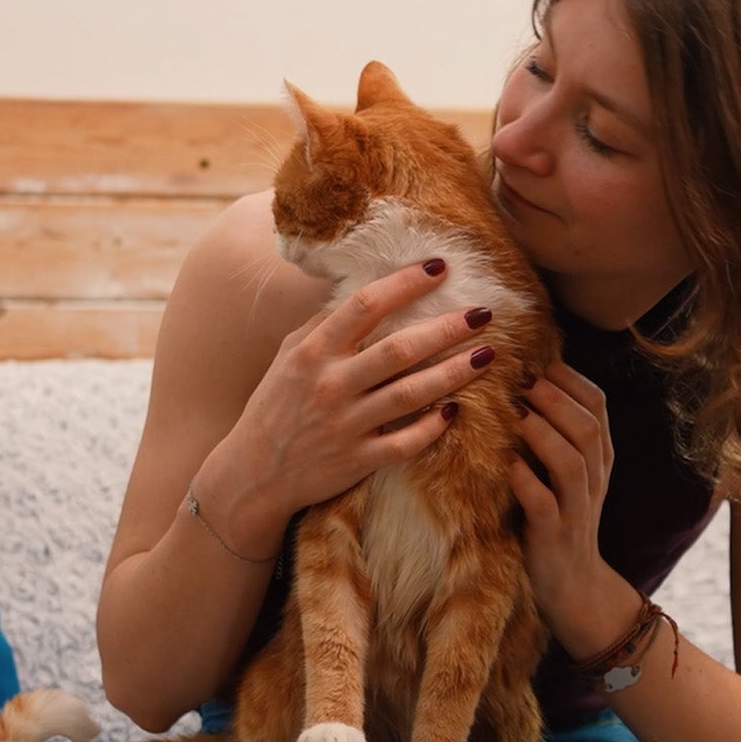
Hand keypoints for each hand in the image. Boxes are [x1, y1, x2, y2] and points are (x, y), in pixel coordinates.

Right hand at [227, 259, 495, 521]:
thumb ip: (323, 326)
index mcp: (313, 352)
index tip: (439, 267)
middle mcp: (331, 384)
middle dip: (446, 329)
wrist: (253, 475)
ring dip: (452, 373)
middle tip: (485, 312)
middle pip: (398, 349)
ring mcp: (345, 425)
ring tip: (487, 355)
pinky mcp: (357, 460)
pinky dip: (431, 427)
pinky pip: (404, 443)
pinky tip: (455, 410)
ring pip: (409, 394)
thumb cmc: (275, 407)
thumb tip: (366, 294)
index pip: (364, 306)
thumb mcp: (288, 357)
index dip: (404, 284)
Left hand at [508, 362, 634, 653]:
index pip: (597, 405)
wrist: (573, 585)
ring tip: (516, 414)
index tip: (537, 361)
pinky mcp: (553, 535)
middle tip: (523, 380)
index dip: (569, 379)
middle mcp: (594, 478)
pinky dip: (526, 481)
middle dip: (555, 399)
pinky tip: (507, 465)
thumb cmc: (558, 516)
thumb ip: (555, 432)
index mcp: (598, 457)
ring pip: (572, 462)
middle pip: (587, 427)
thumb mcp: (565, 472)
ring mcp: (576, 508)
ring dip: (542, 433)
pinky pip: (544, 503)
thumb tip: (522, 380)